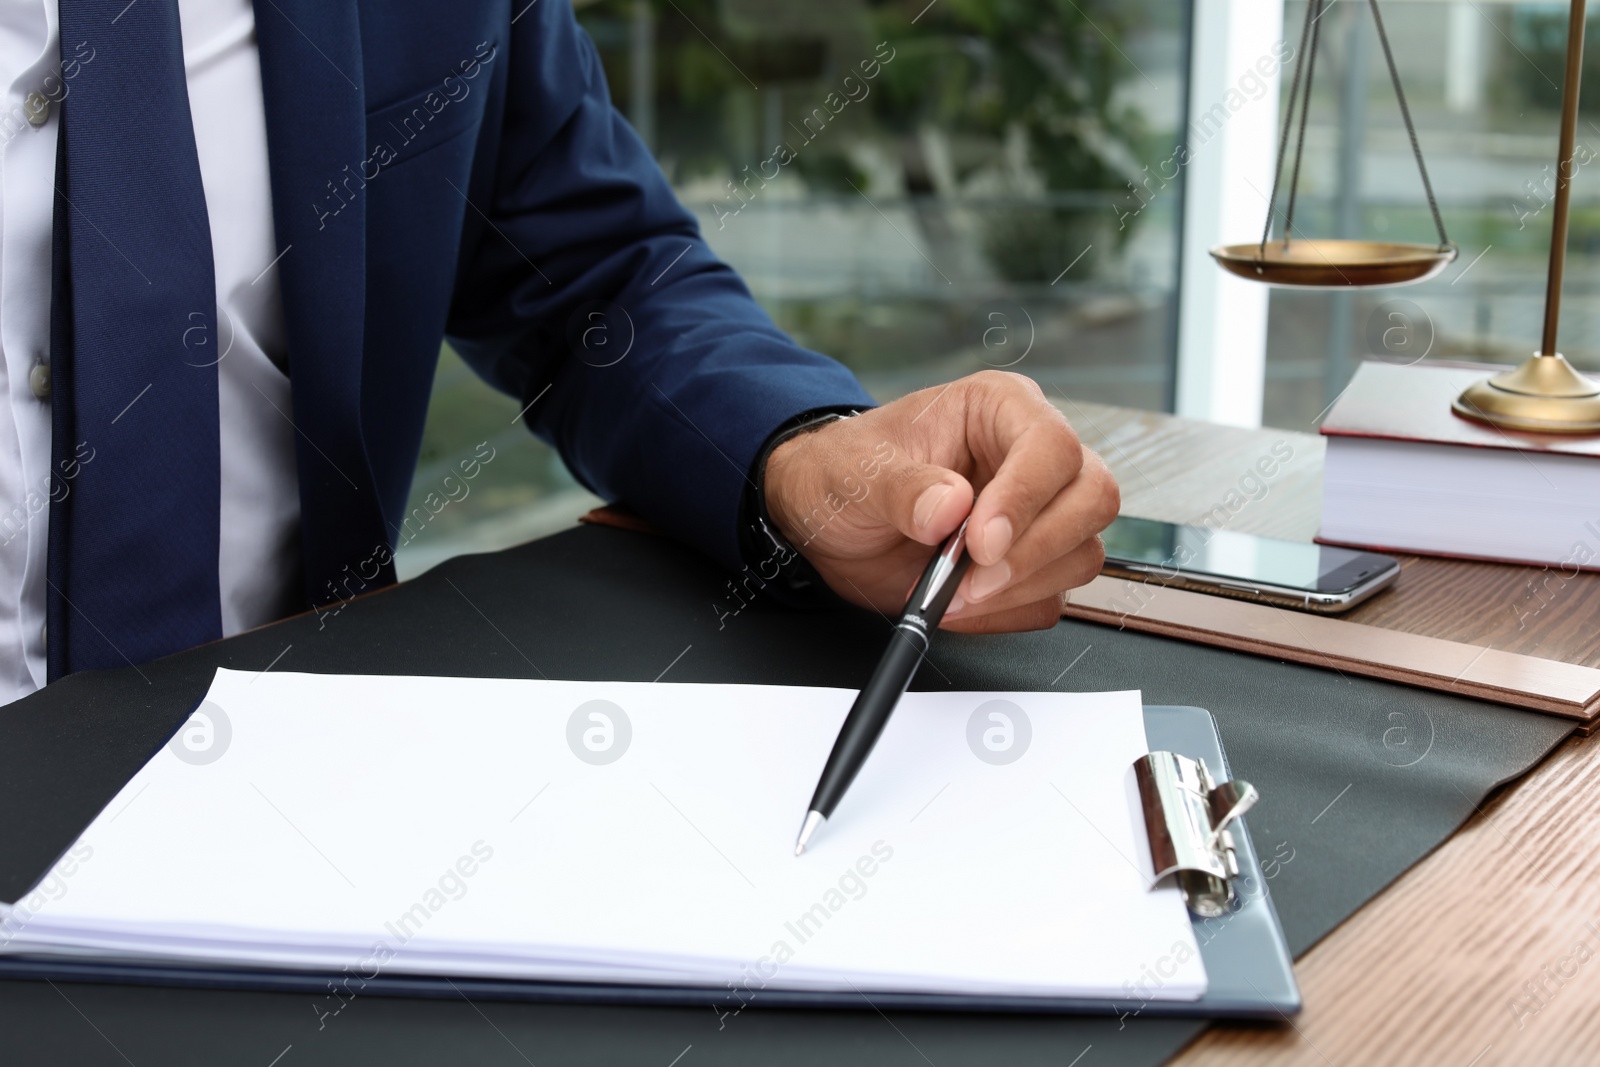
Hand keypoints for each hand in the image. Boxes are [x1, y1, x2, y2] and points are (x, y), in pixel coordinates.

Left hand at [763, 371, 1118, 631]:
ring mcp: (1039, 512)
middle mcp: (1031, 455)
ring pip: (1082, 553)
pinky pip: (1049, 599)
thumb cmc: (846, 473)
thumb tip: (950, 508)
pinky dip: (1005, 612)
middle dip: (1034, 550)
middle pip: (1092, 498)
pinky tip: (956, 604)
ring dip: (1017, 587)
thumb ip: (903, 489)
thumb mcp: (858, 472)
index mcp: (999, 408)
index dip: (1025, 498)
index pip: (1052, 447)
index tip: (980, 542)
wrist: (828, 520)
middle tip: (970, 579)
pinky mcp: (1030, 563)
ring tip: (949, 593)